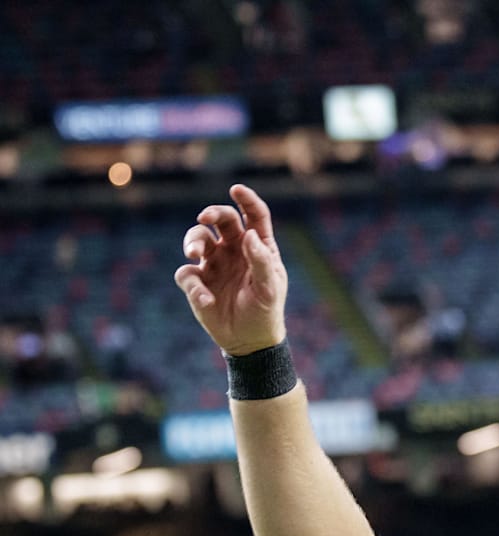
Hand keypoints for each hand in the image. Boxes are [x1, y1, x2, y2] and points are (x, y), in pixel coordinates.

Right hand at [174, 184, 287, 355]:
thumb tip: (249, 234)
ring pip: (196, 239)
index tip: (236, 189)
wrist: (249, 340)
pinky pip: (186, 274)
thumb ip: (261, 261)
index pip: (254, 216)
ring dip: (192, 241)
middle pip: (221, 220)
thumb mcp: (269, 288)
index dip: (246, 200)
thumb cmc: (266, 310)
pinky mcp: (197, 282)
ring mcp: (214, 264)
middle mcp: (234, 249)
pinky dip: (192, 285)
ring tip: (193, 255)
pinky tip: (205, 299)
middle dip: (211, 213)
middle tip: (203, 217)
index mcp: (257, 247)